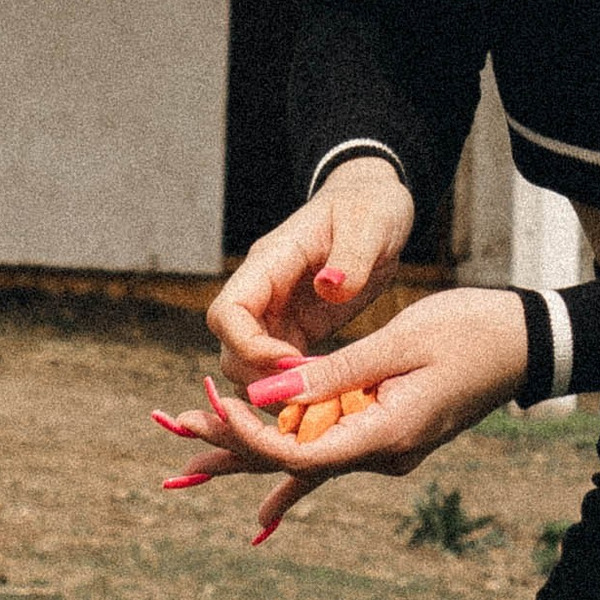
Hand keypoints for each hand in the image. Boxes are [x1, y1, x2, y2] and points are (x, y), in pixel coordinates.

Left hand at [154, 288, 530, 544]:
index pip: (299, 454)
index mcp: (385, 436)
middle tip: (166, 436)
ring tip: (181, 464)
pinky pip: (327, 454)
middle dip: (226, 450)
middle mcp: (380, 454)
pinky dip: (290, 473)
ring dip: (245, 452)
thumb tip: (264, 393)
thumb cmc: (471, 332)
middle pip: (289, 461)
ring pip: (302, 457)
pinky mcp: (383, 433)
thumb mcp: (397, 344)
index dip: (250, 434)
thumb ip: (331, 374)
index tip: (213, 403)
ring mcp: (383, 450)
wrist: (527, 343)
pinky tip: (261, 523)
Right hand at [207, 159, 419, 378]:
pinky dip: (293, 384)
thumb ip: (353, 256)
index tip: (292, 361)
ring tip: (320, 396)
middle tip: (309, 389)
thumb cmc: (369, 207)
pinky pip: (277, 366)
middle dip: (259, 375)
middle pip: (229, 346)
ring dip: (273, 385)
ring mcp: (276, 311)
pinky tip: (325, 394)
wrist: (372, 204)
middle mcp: (264, 290)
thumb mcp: (370, 224)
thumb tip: (330, 287)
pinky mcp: (295, 328)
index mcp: (270, 262)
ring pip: (247, 362)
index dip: (248, 346)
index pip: (227, 312)